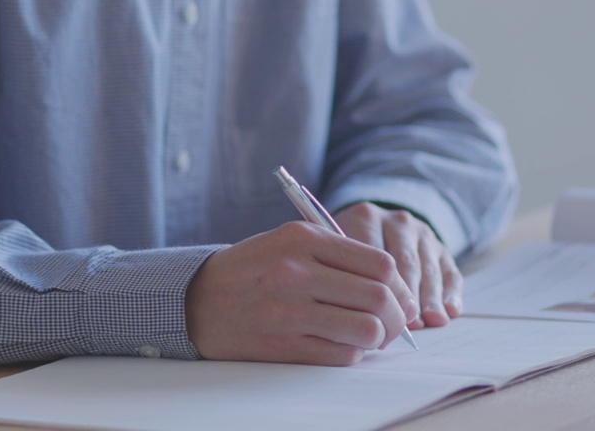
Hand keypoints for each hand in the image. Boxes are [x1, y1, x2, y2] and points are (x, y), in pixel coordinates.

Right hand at [185, 221, 416, 365]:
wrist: (194, 300)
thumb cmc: (250, 271)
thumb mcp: (287, 243)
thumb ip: (336, 255)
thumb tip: (393, 287)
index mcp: (302, 239)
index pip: (379, 263)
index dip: (400, 286)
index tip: (398, 299)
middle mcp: (296, 271)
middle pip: (379, 297)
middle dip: (396, 317)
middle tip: (391, 324)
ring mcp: (289, 310)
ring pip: (366, 330)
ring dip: (376, 339)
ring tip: (367, 337)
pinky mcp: (282, 344)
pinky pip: (341, 355)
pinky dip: (351, 354)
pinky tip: (340, 346)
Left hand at [333, 202, 461, 329]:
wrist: (375, 227)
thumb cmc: (347, 250)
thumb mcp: (336, 249)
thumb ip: (343, 271)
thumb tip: (357, 313)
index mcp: (365, 218)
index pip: (373, 253)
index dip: (378, 285)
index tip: (378, 312)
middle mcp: (397, 222)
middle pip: (405, 262)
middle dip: (407, 295)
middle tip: (407, 323)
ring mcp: (422, 234)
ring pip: (428, 268)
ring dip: (431, 297)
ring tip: (431, 321)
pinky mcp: (441, 248)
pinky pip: (449, 271)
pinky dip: (451, 293)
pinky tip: (450, 311)